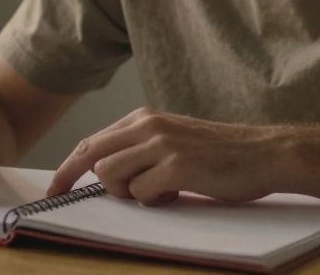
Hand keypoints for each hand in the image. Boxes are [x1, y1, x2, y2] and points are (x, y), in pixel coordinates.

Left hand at [48, 107, 286, 204]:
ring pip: (111, 176)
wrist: (264, 153)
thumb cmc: (220, 153)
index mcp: (144, 119)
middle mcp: (148, 126)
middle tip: (66, 198)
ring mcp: (161, 145)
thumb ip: (140, 149)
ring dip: (128, 194)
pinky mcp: (176, 166)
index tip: (54, 188)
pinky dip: (154, 201)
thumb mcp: (172, 139)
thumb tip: (104, 173)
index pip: (92, 142)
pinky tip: (177, 193)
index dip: (68, 167)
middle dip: (73, 180)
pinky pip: (141, 193)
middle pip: (90, 155)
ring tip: (159, 191)